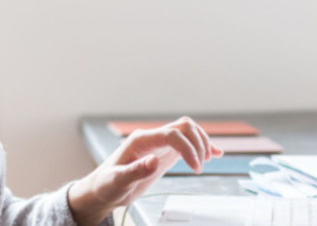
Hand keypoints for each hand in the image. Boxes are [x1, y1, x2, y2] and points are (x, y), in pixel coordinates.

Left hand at [67, 117, 223, 225]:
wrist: (102, 189)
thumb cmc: (106, 185)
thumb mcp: (117, 182)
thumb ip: (135, 171)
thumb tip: (154, 160)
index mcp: (140, 140)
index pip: (172, 134)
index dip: (188, 148)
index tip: (196, 168)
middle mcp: (151, 138)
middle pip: (183, 126)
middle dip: (198, 142)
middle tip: (202, 164)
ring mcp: (158, 144)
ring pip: (187, 131)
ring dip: (201, 142)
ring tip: (208, 159)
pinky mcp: (163, 153)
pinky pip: (185, 143)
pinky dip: (200, 147)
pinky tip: (214, 153)